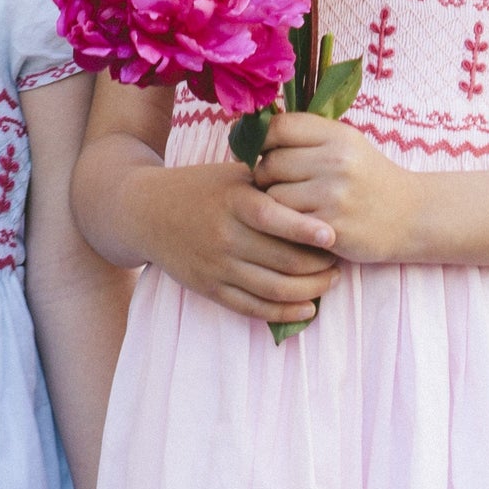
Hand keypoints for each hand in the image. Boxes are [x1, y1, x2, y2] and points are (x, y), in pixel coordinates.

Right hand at [139, 159, 341, 320]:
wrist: (147, 213)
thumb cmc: (200, 188)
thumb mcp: (233, 175)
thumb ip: (271, 180)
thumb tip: (318, 183)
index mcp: (233, 202)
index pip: (274, 218)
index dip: (305, 230)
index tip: (333, 235)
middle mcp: (225, 237)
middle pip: (282, 260)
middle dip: (319, 265)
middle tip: (341, 259)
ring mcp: (217, 266)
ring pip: (274, 289)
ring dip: (310, 290)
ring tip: (331, 281)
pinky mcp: (210, 288)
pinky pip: (253, 308)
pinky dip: (284, 312)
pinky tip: (308, 308)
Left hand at [255, 113, 416, 264]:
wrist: (412, 215)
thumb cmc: (369, 178)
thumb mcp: (346, 145)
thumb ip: (306, 136)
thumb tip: (252, 133)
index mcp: (338, 135)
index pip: (278, 127)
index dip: (258, 140)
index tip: (253, 151)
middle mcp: (336, 161)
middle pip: (269, 163)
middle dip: (265, 176)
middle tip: (277, 184)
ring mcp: (334, 195)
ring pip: (273, 195)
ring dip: (274, 203)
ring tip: (292, 205)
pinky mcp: (331, 227)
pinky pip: (286, 222)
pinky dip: (287, 224)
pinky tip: (300, 223)